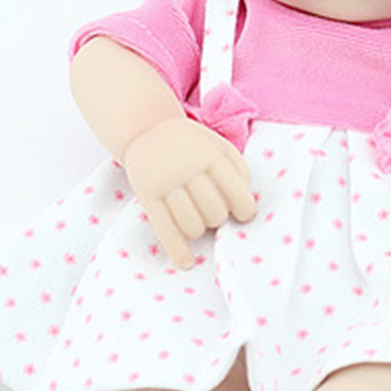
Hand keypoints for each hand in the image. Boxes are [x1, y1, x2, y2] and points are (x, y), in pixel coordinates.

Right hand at [122, 116, 256, 267]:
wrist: (146, 128)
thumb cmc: (191, 145)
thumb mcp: (219, 146)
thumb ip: (238, 171)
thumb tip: (244, 207)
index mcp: (210, 156)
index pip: (236, 193)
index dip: (244, 209)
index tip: (243, 214)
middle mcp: (187, 169)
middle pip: (214, 213)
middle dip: (218, 218)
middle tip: (213, 212)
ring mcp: (165, 184)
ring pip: (192, 226)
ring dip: (199, 230)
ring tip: (199, 222)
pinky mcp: (147, 197)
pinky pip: (165, 230)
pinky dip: (177, 250)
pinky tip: (187, 262)